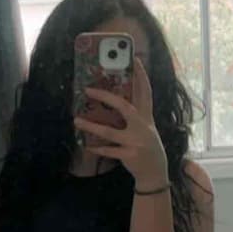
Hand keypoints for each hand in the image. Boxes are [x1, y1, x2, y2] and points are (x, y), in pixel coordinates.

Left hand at [73, 57, 168, 189]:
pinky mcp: (130, 155)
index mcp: (146, 117)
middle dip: (106, 97)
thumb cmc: (145, 145)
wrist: (155, 172)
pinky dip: (97, 148)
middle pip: (124, 107)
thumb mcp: (144, 127)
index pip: (145, 91)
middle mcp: (143, 126)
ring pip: (110, 132)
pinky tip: (87, 146)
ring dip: (91, 126)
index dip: (141, 75)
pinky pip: (109, 150)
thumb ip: (133, 114)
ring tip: (77, 120)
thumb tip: (112, 100)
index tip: (136, 58)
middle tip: (87, 89)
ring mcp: (136, 141)